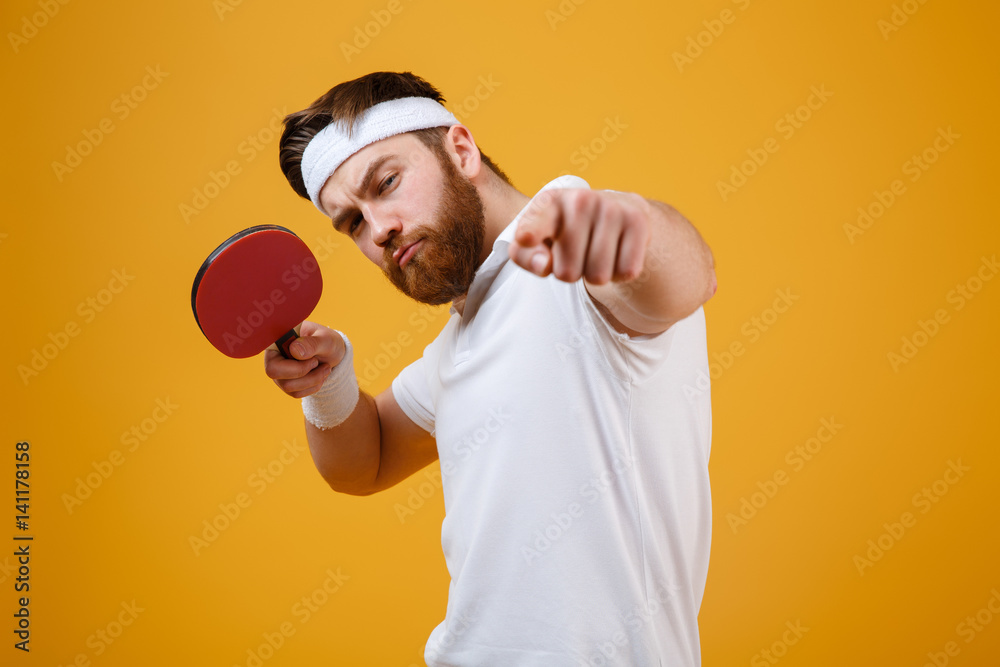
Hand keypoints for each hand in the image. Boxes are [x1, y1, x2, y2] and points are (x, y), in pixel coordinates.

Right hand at [264, 321, 346, 398]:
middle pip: (274, 373)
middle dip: (303, 372)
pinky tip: (320, 375)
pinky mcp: (286, 384)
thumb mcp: (325, 339)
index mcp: (278, 340)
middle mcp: (273, 356)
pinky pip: (295, 393)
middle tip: (318, 362)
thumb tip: (295, 350)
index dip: (292, 363)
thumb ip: (311, 343)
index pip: (270, 356)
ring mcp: (278, 372)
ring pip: (288, 386)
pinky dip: (312, 386)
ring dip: (312, 379)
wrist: (332, 353)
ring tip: (325, 367)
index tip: (314, 359)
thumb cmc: (327, 342)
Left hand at [508, 189, 652, 283]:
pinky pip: (626, 272)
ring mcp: (610, 209)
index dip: (531, 231)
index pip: (537, 221)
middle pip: (567, 273)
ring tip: (594, 251)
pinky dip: (619, 272)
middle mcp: (579, 200)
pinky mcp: (637, 221)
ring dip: (595, 274)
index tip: (526, 237)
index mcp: (548, 203)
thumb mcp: (535, 242)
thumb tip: (544, 265)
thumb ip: (526, 257)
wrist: (611, 209)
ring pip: (598, 277)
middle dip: (570, 273)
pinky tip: (615, 252)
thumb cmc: (563, 232)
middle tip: (576, 253)